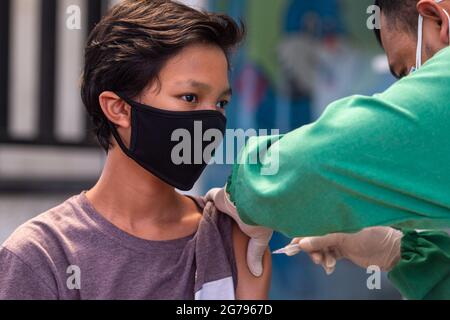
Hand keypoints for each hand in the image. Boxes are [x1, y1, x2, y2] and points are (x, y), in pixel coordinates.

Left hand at [205, 187, 272, 276]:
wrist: (250, 200)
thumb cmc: (258, 219)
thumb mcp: (259, 239)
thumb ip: (255, 253)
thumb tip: (257, 272)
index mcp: (248, 215)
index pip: (239, 224)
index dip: (234, 232)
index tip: (227, 243)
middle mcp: (237, 208)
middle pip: (225, 217)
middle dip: (220, 225)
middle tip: (213, 239)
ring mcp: (226, 201)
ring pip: (215, 210)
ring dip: (211, 216)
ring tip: (203, 232)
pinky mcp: (215, 196)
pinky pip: (206, 201)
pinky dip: (203, 206)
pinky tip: (197, 217)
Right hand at [288, 227, 402, 273]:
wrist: (390, 251)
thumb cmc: (372, 236)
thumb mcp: (343, 236)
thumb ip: (322, 239)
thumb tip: (301, 243)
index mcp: (333, 217)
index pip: (312, 224)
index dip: (301, 234)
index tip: (293, 245)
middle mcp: (334, 227)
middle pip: (313, 238)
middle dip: (312, 249)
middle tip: (315, 258)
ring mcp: (338, 239)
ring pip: (320, 249)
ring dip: (320, 257)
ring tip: (327, 263)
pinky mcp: (342, 250)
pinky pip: (328, 256)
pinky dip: (327, 262)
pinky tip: (330, 267)